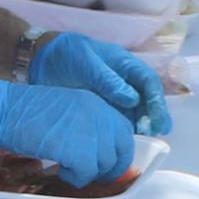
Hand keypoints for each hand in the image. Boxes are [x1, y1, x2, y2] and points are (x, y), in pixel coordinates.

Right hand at [0, 77, 138, 186]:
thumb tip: (100, 152)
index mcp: (95, 103)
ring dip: (89, 173)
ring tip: (69, 169)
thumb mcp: (66, 111)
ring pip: (105, 164)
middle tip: (94, 175)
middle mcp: (98, 114)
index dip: (119, 150)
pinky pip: (87, 174)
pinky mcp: (78, 150)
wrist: (6, 111)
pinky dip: (75, 178)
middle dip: (112, 167)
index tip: (110, 163)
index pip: (123, 130)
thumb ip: (87, 126)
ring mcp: (90, 131)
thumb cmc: (25, 112)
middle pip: (121, 149)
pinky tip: (62, 170)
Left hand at [28, 29, 169, 131]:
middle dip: (154, 117)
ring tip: (141, 142)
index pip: (148, 82)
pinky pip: (117, 122)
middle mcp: (124, 82)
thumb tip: (132, 99)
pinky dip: (122, 133)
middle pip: (146, 101)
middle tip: (155, 134)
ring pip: (134, 113)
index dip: (157, 101)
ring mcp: (114, 97)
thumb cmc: (65, 54)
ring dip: (141, 127)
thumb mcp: (85, 62)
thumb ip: (107, 79)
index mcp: (124, 65)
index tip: (159, 119)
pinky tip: (121, 144)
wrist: (39, 61)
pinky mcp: (102, 109)